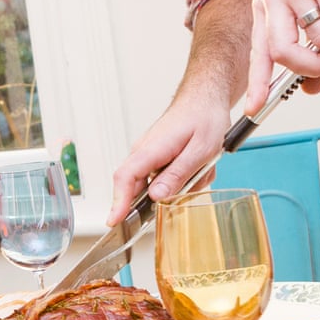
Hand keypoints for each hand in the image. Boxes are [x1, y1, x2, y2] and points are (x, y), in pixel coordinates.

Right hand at [107, 90, 231, 223]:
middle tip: (190, 186)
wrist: (205, 97)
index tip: (113, 221)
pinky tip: (199, 167)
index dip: (118, 202)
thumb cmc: (204, 117)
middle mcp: (143, 152)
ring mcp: (148, 154)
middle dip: (164, 197)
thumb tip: (157, 196)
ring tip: (202, 168)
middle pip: (136, 187)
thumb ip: (177, 174)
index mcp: (151, 149)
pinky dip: (182, 178)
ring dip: (180, 185)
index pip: (125, 178)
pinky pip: (162, 177)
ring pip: (155, 185)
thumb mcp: (200, 150)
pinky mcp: (156, 157)